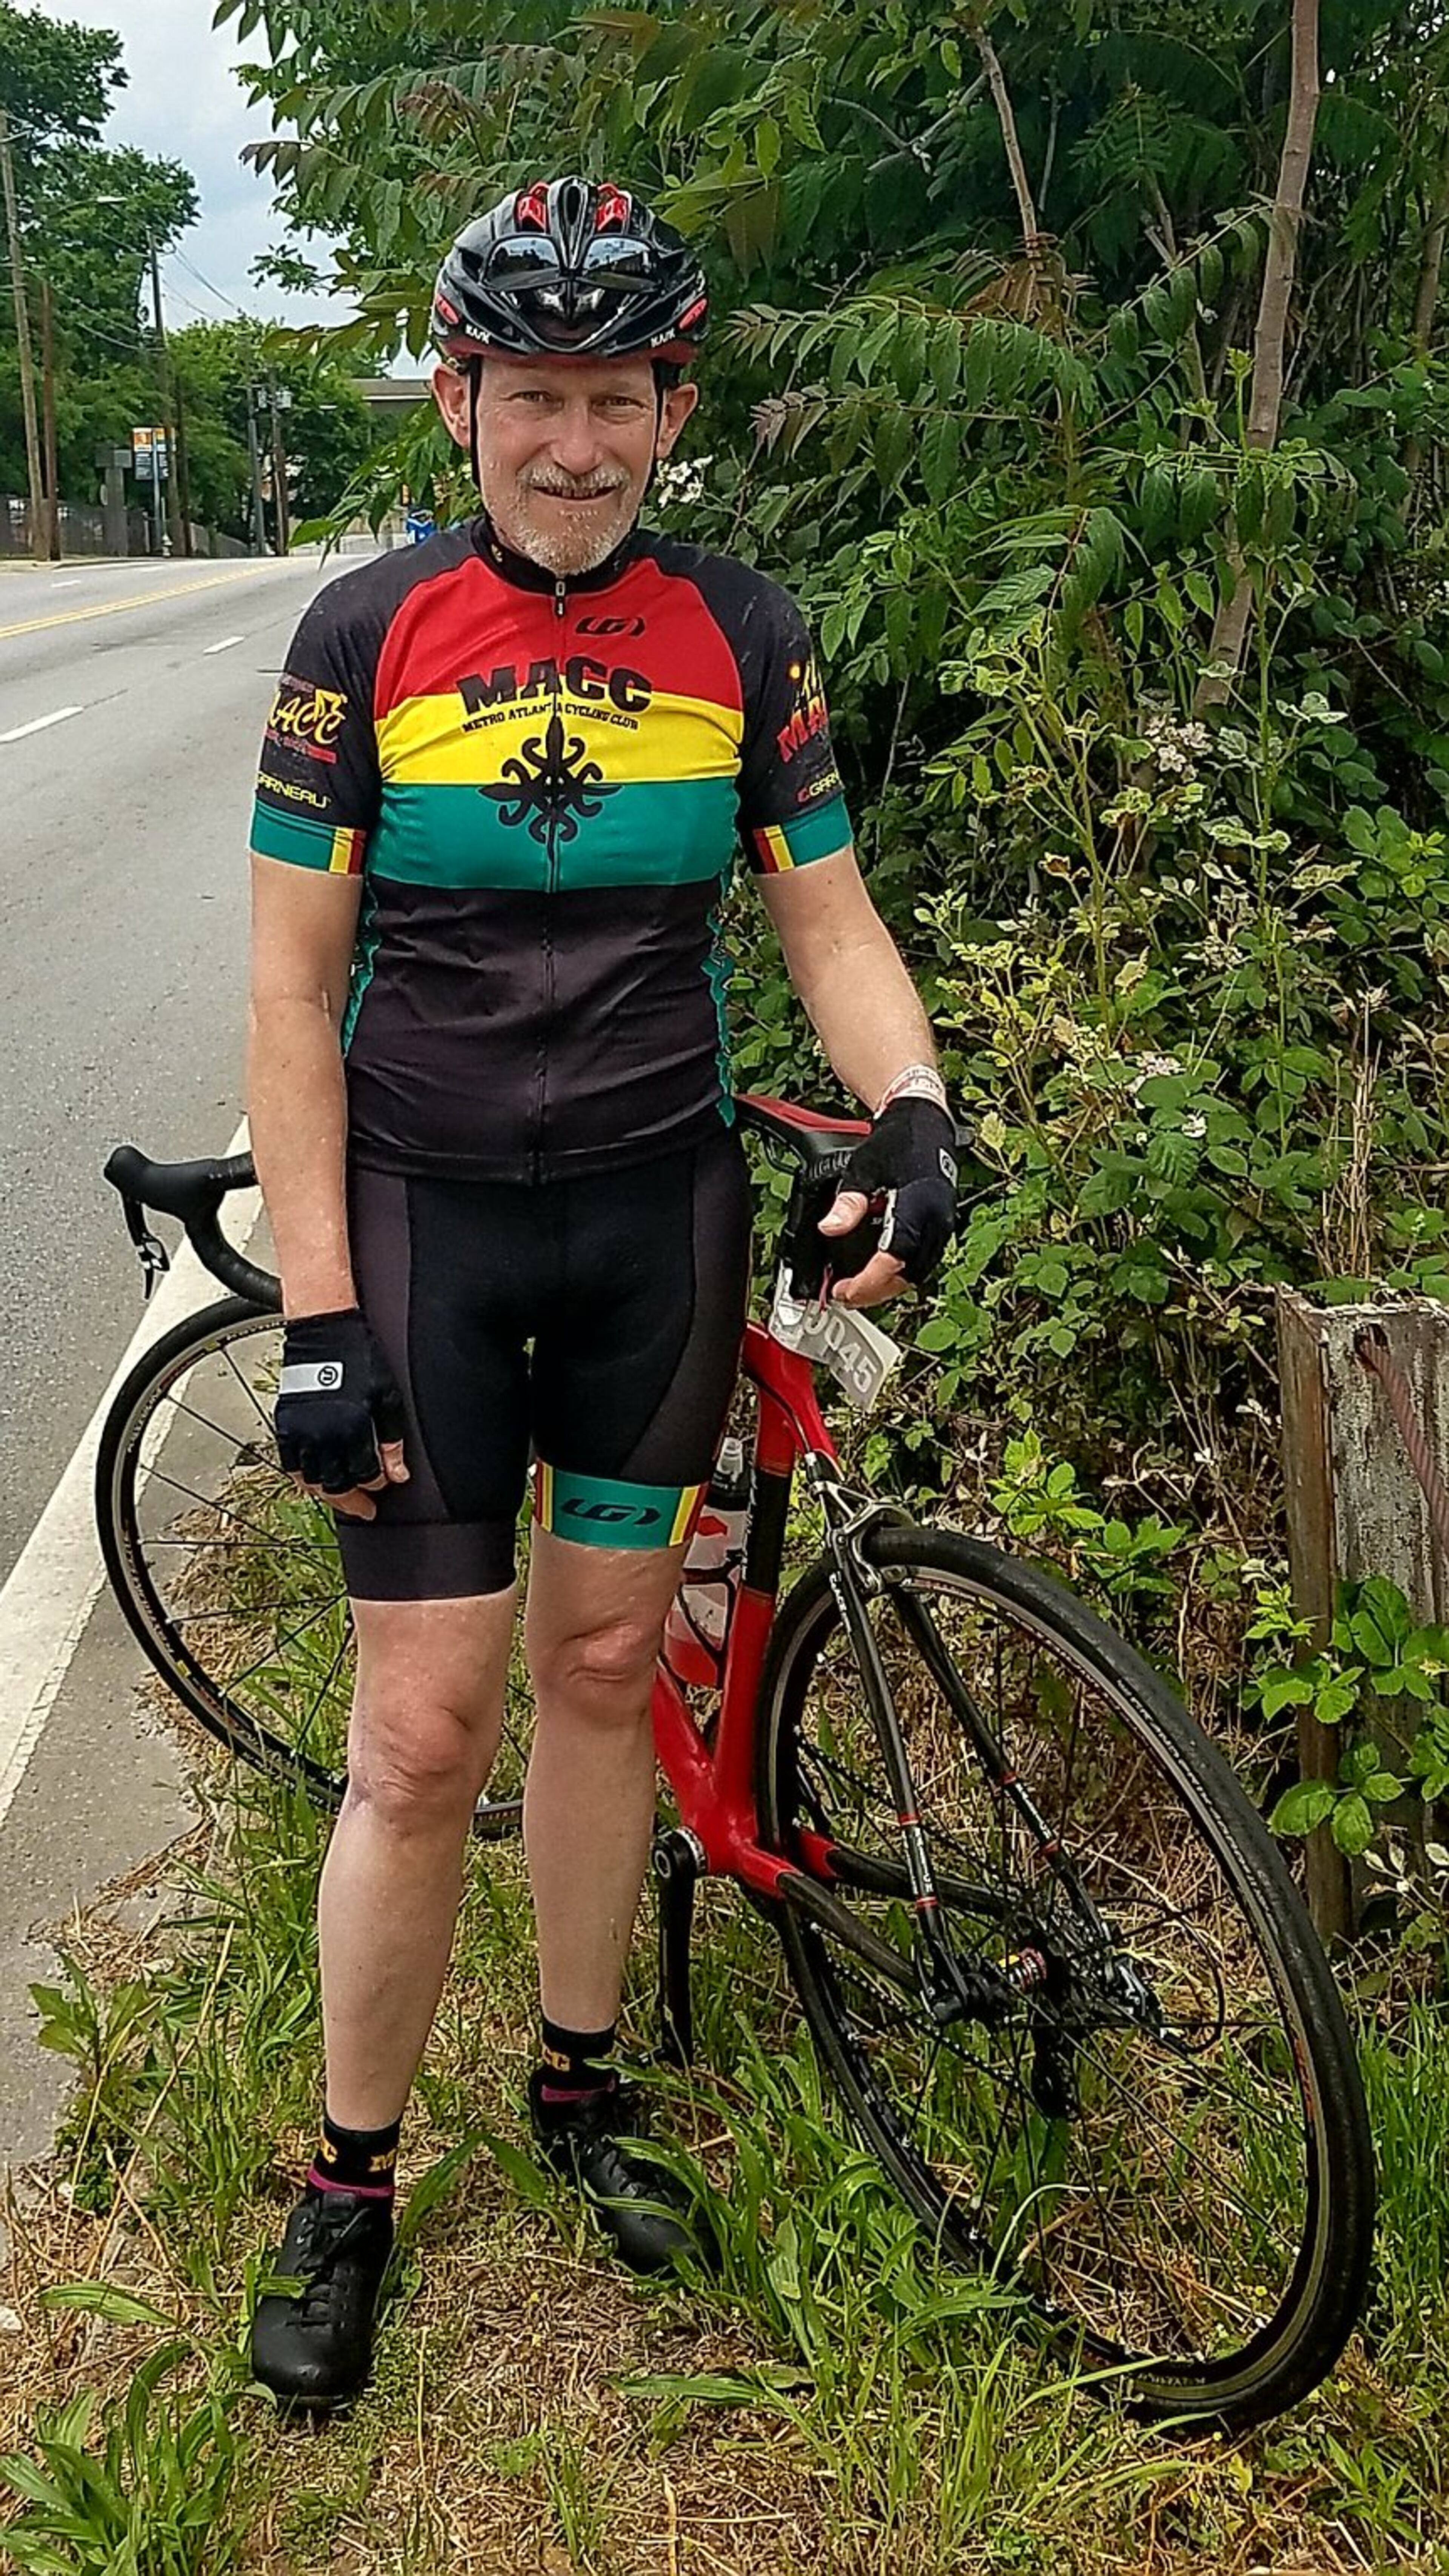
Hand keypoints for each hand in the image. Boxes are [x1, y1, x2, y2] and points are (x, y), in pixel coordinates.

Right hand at [274, 1308, 409, 1520]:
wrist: (323, 1331)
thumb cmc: (359, 1358)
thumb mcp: (387, 1397)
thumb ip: (392, 1440)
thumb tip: (399, 1475)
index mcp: (352, 1427)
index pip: (366, 1474)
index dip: (378, 1484)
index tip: (384, 1486)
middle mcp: (323, 1434)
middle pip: (337, 1485)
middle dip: (353, 1500)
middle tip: (365, 1508)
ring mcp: (299, 1431)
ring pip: (312, 1481)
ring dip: (328, 1493)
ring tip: (342, 1497)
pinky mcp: (284, 1425)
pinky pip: (290, 1465)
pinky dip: (303, 1478)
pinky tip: (316, 1481)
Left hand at [818, 1097, 957, 1309]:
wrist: (924, 1120)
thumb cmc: (898, 1140)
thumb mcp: (863, 1168)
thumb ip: (848, 1202)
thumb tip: (829, 1228)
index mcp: (918, 1206)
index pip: (893, 1259)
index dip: (867, 1282)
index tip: (843, 1291)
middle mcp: (936, 1221)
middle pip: (906, 1275)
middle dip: (873, 1292)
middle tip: (843, 1295)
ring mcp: (941, 1226)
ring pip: (916, 1273)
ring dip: (886, 1286)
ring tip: (857, 1289)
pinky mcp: (940, 1228)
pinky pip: (921, 1262)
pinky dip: (898, 1273)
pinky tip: (877, 1273)